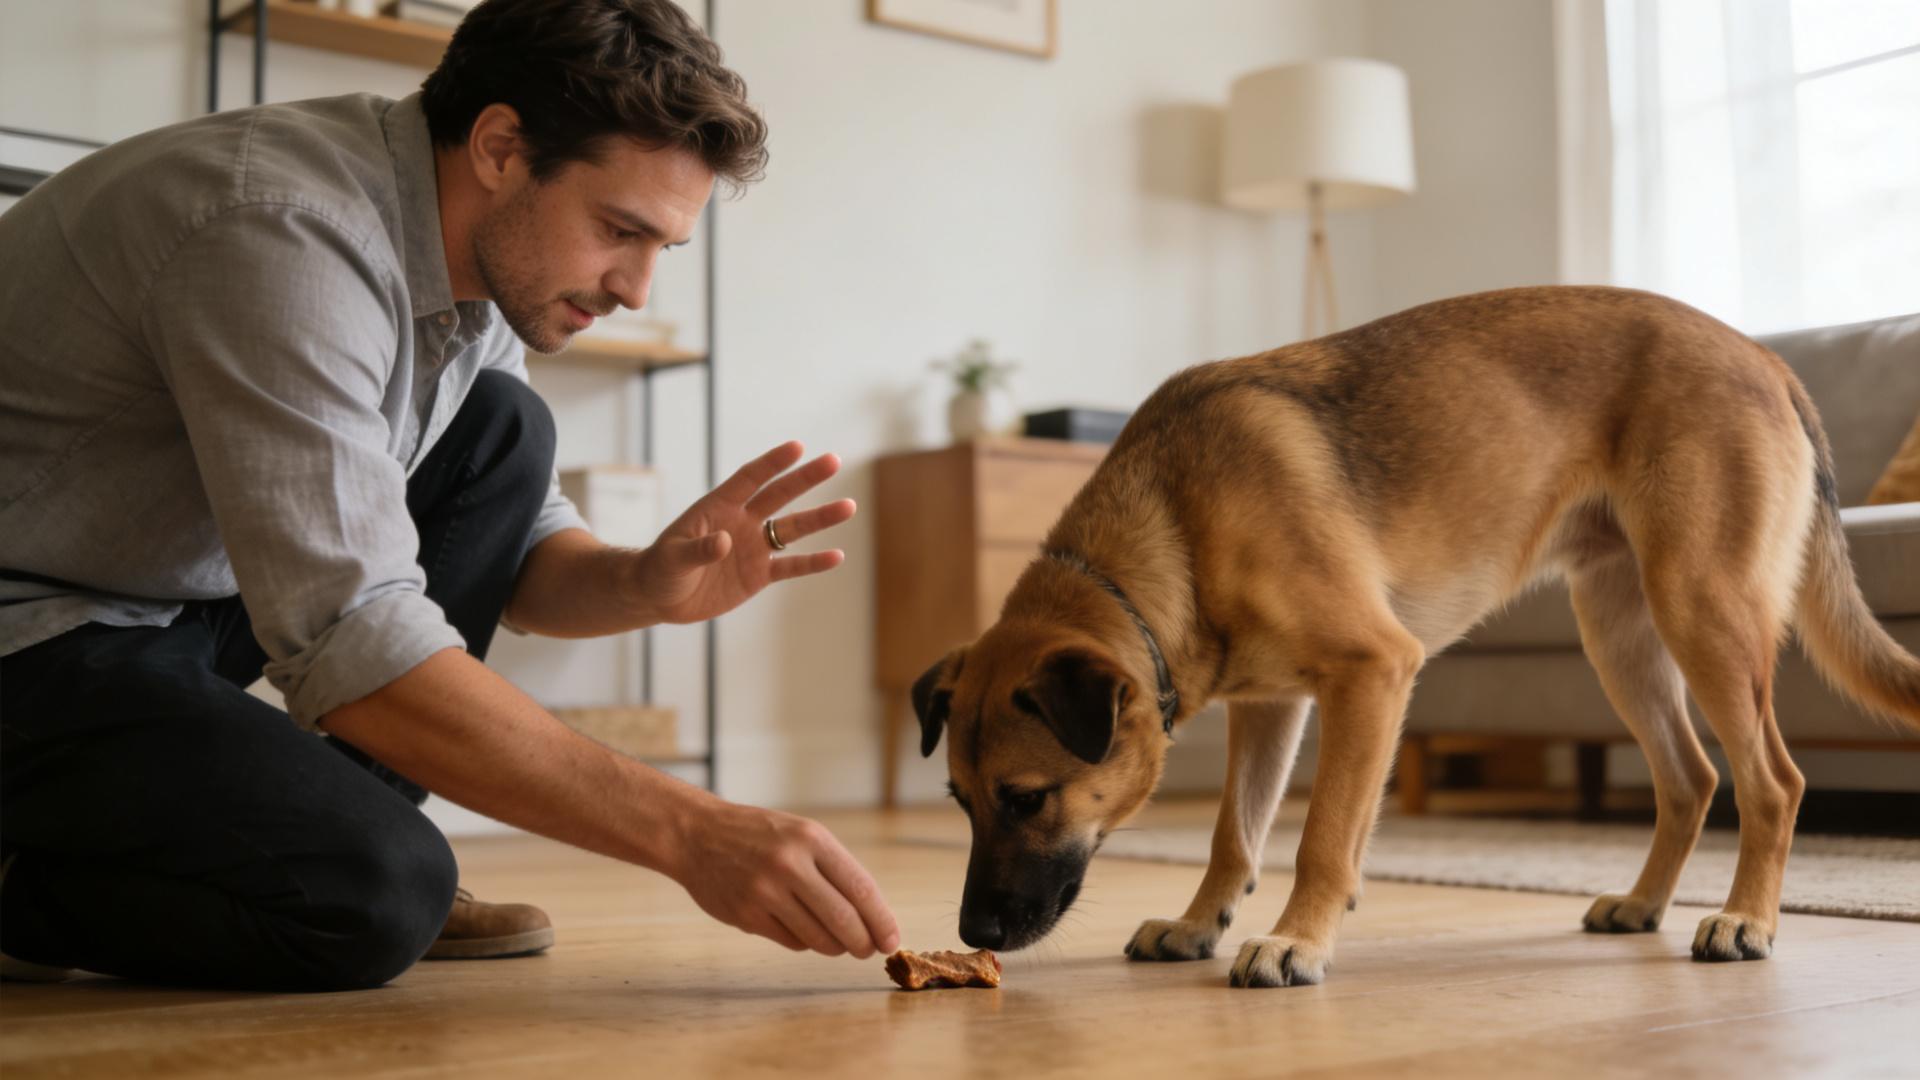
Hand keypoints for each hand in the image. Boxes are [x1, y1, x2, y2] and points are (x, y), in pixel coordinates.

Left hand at [627, 441, 854, 624]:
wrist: (660, 596)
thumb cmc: (660, 569)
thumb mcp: (673, 558)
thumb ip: (698, 549)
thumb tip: (727, 542)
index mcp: (719, 507)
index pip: (749, 478)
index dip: (772, 463)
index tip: (797, 447)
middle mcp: (742, 522)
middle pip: (779, 496)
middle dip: (805, 478)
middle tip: (833, 460)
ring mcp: (753, 548)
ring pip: (792, 529)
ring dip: (820, 518)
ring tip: (849, 506)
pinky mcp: (758, 575)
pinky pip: (791, 566)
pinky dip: (813, 562)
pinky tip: (836, 556)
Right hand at [671, 798, 901, 957]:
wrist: (696, 835)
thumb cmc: (759, 836)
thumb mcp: (801, 834)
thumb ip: (834, 869)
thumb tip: (872, 917)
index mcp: (811, 838)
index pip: (861, 888)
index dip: (881, 920)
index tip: (892, 940)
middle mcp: (790, 864)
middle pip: (844, 919)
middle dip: (863, 942)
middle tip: (868, 950)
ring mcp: (766, 891)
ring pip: (818, 938)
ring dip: (835, 947)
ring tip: (838, 943)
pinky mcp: (747, 915)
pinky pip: (791, 942)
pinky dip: (804, 942)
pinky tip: (802, 930)